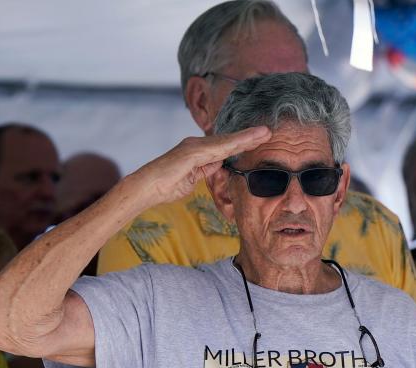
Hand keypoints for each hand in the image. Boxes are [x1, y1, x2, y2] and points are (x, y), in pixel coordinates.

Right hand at [128, 126, 270, 206]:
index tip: (260, 141)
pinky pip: (219, 147)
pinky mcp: (192, 151)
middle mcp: (197, 145)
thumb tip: (220, 165)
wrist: (146, 187)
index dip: (243, 144)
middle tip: (269, 132)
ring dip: (247, 137)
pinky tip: (249, 140)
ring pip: (227, 141)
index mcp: (199, 152)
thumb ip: (207, 170)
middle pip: (229, 141)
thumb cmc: (167, 186)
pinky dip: (235, 143)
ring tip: (265, 133)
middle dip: (249, 137)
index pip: (226, 147)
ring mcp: (195, 146)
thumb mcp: (194, 179)